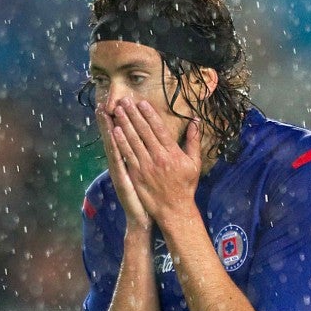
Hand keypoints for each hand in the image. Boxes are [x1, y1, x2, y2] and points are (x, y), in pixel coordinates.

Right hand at [96, 102, 152, 230]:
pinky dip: (115, 145)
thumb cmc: (147, 198)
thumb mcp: (146, 177)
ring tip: (103, 111)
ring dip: (108, 127)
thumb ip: (145, 161)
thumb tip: (148, 147)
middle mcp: (121, 164)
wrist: (142, 219)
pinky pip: (119, 158)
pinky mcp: (122, 178)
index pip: (122, 138)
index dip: (118, 122)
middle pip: (114, 137)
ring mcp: (120, 170)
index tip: (116, 105)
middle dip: (109, 119)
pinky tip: (113, 133)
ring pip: (113, 144)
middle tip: (104, 102)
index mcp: (129, 161)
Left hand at [110, 98, 201, 223]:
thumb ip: (194, 141)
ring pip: (133, 141)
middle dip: (133, 114)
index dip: (149, 114)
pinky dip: (121, 143)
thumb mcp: (194, 163)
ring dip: (124, 124)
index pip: (158, 129)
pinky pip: (127, 155)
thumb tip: (195, 121)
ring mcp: (145, 166)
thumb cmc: (185, 186)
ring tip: (117, 111)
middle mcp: (158, 157)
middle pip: (143, 131)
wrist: (174, 209)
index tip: (141, 103)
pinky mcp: (136, 175)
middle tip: (124, 101)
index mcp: (172, 152)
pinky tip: (115, 131)